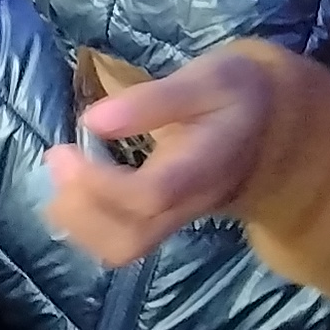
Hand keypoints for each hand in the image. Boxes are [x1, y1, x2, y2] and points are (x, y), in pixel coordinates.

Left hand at [42, 50, 281, 265]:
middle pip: (130, 237)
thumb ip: (155, 100)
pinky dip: (85, 224)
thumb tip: (93, 120)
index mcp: (205, 166)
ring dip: (77, 220)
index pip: (152, 195)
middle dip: (80, 208)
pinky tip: (74, 187)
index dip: (100, 182)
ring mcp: (177, 220)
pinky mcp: (163, 223)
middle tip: (58, 157)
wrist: (271, 129)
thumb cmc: (236, 96)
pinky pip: (120, 243)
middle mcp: (190, 204)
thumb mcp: (208, 80)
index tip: (67, 150)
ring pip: (122, 248)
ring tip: (61, 172)